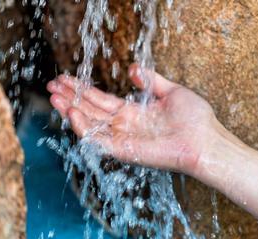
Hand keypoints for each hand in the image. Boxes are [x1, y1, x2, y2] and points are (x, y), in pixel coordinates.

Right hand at [47, 64, 221, 176]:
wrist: (205, 139)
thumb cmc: (194, 118)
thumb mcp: (171, 91)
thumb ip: (150, 80)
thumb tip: (133, 68)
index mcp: (134, 112)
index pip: (102, 100)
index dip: (84, 90)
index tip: (66, 79)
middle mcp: (125, 125)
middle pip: (92, 111)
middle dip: (71, 98)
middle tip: (52, 86)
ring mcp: (124, 138)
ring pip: (91, 124)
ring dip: (72, 111)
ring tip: (55, 97)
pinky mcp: (126, 151)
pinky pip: (100, 140)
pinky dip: (85, 128)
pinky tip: (73, 113)